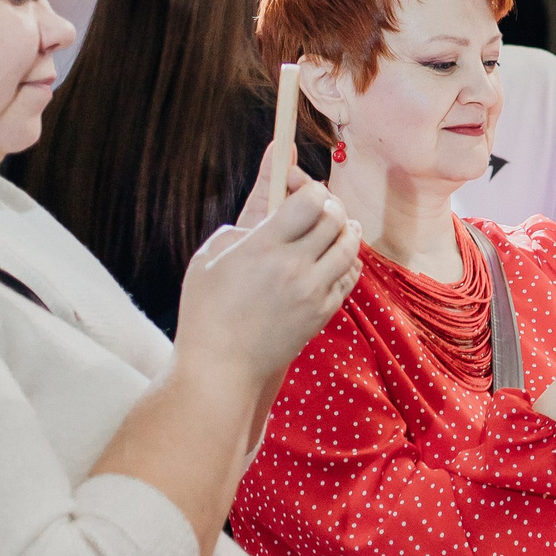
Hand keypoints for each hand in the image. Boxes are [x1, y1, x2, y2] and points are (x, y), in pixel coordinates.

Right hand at [177, 143, 362, 384]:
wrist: (221, 367)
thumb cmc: (206, 312)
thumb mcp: (209, 259)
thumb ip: (240, 230)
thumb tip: (266, 216)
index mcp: (264, 247)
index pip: (310, 201)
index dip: (311, 188)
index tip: (302, 188)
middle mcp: (294, 267)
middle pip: (335, 219)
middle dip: (330, 206)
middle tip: (323, 206)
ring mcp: (313, 292)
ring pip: (349, 246)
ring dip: (347, 230)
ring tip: (342, 225)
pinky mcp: (323, 313)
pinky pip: (349, 276)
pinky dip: (348, 260)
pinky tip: (340, 256)